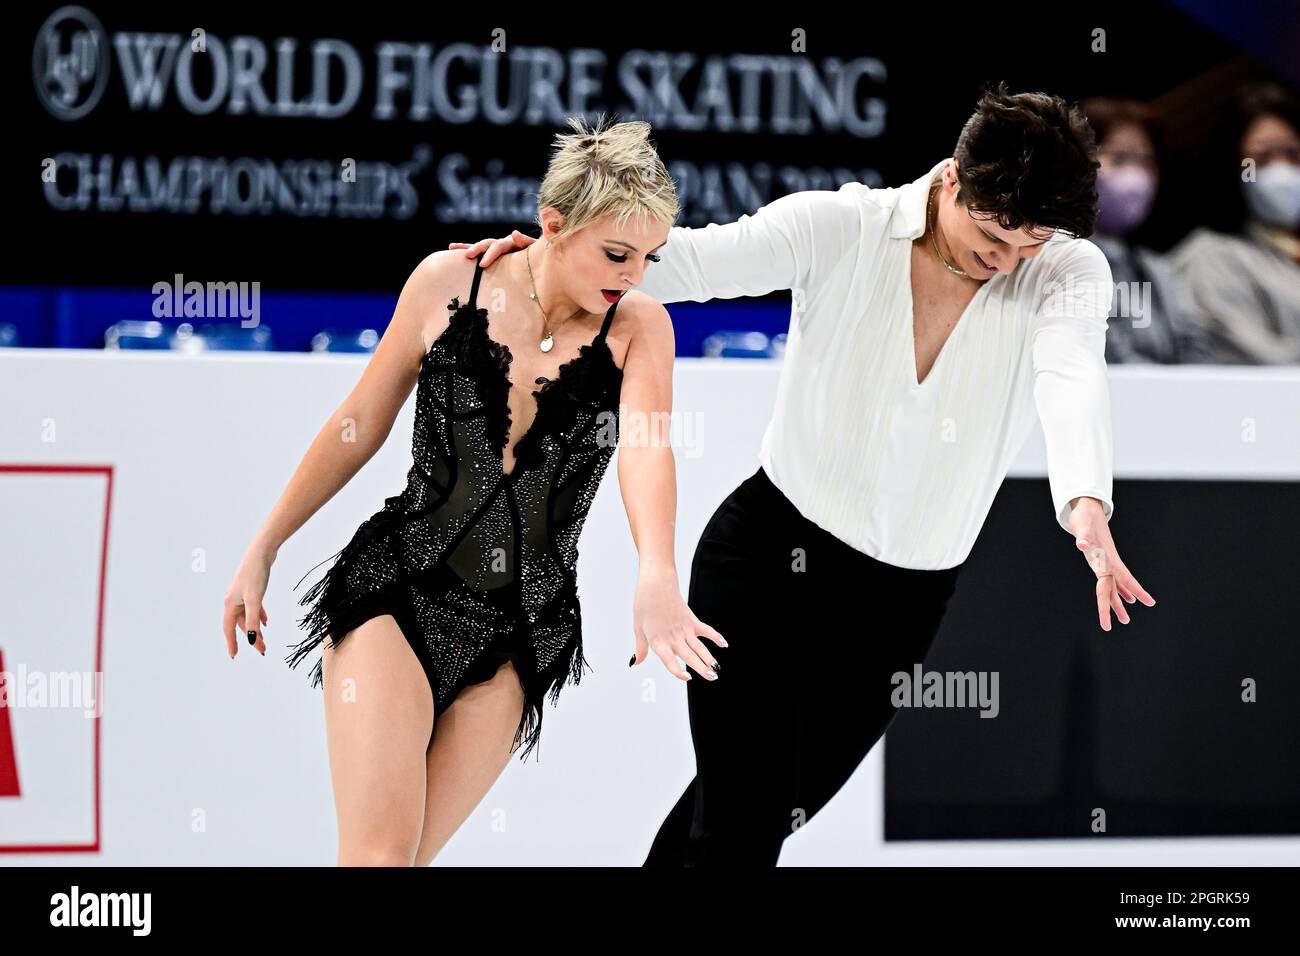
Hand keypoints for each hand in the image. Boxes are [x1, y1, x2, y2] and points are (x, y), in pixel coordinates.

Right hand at [223, 551, 271, 656]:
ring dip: (256, 628)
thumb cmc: (256, 574)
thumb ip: (253, 620)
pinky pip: (254, 607)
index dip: (232, 643)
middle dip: (252, 638)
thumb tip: (252, 639)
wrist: (262, 553)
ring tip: (265, 640)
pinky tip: (266, 622)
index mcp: (230, 604)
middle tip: (262, 650)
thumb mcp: (255, 600)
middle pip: (242, 624)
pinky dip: (259, 616)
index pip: (229, 629)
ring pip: (248, 617)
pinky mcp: (251, 589)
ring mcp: (242, 595)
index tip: (234, 656)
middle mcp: (233, 600)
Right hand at [447, 230, 536, 267]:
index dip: (491, 254)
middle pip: (488, 244)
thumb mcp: (535, 249)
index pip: (499, 246)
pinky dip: (467, 248)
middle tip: (468, 256)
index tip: (482, 264)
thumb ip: (526, 241)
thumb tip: (514, 232)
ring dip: (468, 246)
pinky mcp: (494, 255)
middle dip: (478, 249)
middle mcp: (503, 243)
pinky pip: (479, 252)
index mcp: (513, 243)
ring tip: (453, 248)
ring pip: (481, 245)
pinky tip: (452, 248)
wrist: (543, 260)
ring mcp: (498, 248)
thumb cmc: (540, 257)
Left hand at [629, 567, 726, 680]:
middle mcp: (673, 637)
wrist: (656, 584)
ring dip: (709, 658)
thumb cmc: (644, 605)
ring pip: (699, 647)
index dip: (678, 670)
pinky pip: (706, 630)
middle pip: (689, 656)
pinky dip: (716, 637)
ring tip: (717, 670)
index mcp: (658, 641)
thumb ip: (641, 648)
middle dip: (702, 668)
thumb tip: (636, 662)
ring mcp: (684, 629)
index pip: (669, 660)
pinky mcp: (691, 620)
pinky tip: (724, 644)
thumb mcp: (638, 628)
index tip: (688, 677)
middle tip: (713, 678)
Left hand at [1068, 497, 1154, 631]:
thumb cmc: (1084, 516)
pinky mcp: (1099, 559)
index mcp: (1105, 557)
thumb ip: (1083, 537)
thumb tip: (1082, 545)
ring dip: (1118, 602)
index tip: (1146, 602)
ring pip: (1113, 586)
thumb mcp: (1082, 526)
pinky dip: (1116, 590)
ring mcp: (1104, 561)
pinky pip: (1110, 579)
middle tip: (1125, 623)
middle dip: (1118, 605)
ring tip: (1125, 619)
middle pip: (1113, 587)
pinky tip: (1124, 599)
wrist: (1086, 506)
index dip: (1132, 589)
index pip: (1119, 578)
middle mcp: (1107, 561)